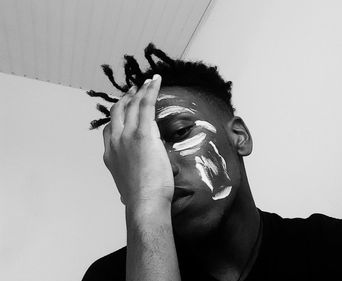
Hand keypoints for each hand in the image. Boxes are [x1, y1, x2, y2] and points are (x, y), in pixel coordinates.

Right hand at [102, 74, 173, 206]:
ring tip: (147, 82)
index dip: (118, 117)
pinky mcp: (141, 134)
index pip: (110, 130)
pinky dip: (150, 91)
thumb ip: (132, 174)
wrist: (144, 202)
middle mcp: (114, 143)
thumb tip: (140, 173)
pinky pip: (145, 105)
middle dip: (126, 99)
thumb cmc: (143, 199)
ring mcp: (126, 137)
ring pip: (131, 106)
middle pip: (118, 113)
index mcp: (110, 156)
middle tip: (134, 90)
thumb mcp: (131, 184)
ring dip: (139, 91)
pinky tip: (155, 81)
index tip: (125, 109)